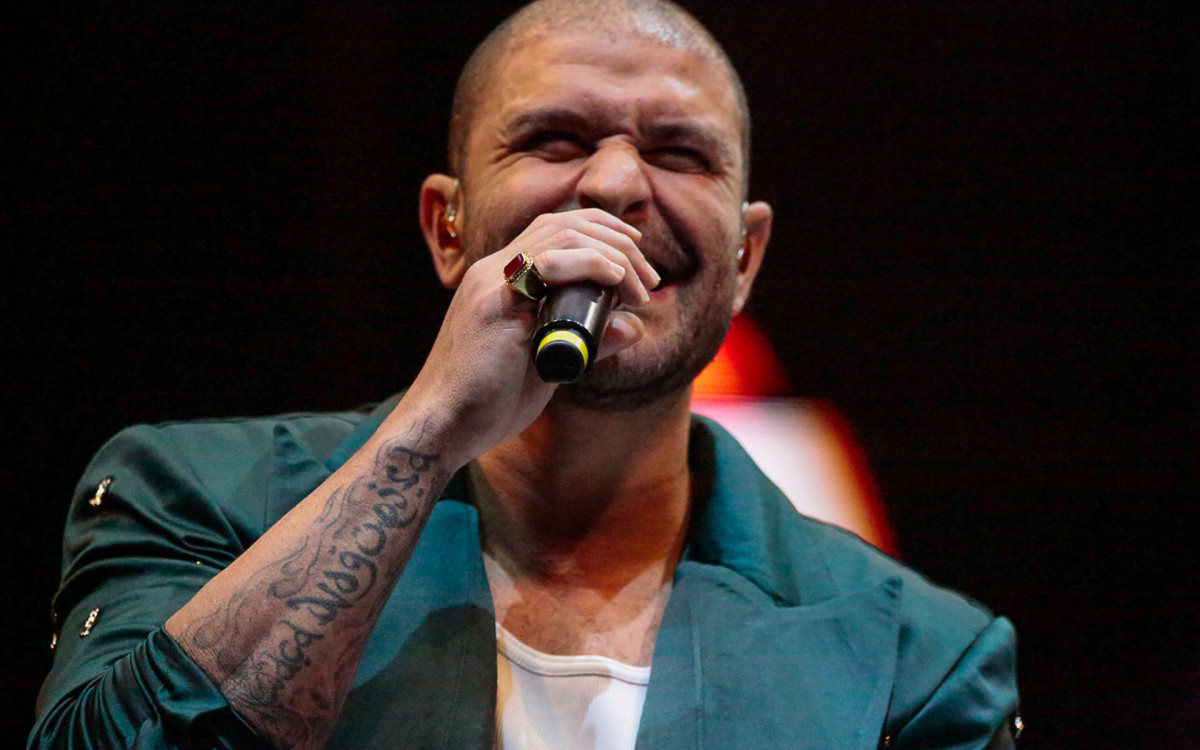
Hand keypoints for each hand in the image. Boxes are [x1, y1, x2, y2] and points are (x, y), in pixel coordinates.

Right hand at [391, 209, 660, 467]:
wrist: (441, 428)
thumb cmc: (486, 404)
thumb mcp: (547, 367)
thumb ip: (585, 343)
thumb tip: (632, 327)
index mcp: (502, 280)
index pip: (556, 228)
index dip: (602, 233)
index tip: (636, 264)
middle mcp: (494, 271)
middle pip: (565, 223)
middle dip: (618, 243)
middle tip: (649, 281)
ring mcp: (491, 284)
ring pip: (562, 234)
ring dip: (613, 254)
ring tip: (640, 288)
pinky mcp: (492, 304)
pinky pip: (547, 264)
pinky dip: (590, 264)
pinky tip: (615, 280)